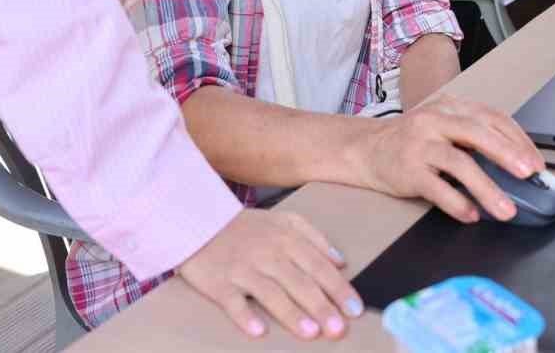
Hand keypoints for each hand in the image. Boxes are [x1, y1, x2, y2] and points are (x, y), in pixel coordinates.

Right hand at [176, 209, 361, 340]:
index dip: (339, 288)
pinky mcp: (218, 283)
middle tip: (339, 329)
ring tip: (311, 332)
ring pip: (271, 293)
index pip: (319, 266)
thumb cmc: (246, 228)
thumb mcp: (284, 221)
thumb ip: (315, 238)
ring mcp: (242, 269)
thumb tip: (341, 261)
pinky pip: (233, 302)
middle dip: (321, 306)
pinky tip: (259, 331)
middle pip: (299, 282)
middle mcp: (267, 254)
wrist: (199, 221)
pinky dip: (245, 316)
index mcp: (286, 238)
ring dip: (292, 313)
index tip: (355, 309)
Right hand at [347, 94, 545, 224]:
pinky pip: (436, 188)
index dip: (518, 140)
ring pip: (459, 163)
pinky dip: (457, 202)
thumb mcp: (444, 126)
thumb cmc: (412, 140)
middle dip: (508, 155)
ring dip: (487, 188)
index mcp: (451, 106)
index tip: (536, 163)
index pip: (493, 118)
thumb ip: (474, 137)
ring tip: (505, 209)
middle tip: (529, 175)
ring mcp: (420, 144)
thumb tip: (517, 163)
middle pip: (477, 133)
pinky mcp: (407, 169)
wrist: (366, 148)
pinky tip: (471, 214)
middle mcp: (436, 120)